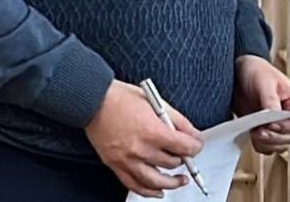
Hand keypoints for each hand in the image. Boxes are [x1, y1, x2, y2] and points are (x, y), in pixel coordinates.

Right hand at [85, 81, 201, 197]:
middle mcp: (141, 149)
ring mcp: (127, 160)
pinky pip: (135, 185)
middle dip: (182, 158)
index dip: (195, 146)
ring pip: (156, 181)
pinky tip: (158, 191)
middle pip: (171, 162)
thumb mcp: (155, 101)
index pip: (184, 147)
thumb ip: (176, 119)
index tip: (196, 145)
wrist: (93, 100)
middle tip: (185, 154)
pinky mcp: (116, 165)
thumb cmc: (120, 97)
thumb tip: (192, 133)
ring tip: (181, 180)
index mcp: (152, 131)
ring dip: (172, 183)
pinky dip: (149, 192)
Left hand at [232, 56, 289, 154]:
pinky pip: (267, 147)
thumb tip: (274, 116)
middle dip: (275, 137)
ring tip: (255, 133)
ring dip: (268, 143)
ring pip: (280, 146)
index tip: (272, 125)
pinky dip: (260, 145)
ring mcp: (277, 126)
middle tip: (260, 131)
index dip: (288, 127)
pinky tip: (252, 135)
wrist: (237, 73)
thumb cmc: (256, 71)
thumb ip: (271, 101)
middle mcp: (289, 116)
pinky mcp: (264, 131)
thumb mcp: (265, 83)